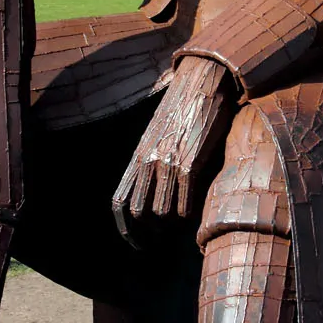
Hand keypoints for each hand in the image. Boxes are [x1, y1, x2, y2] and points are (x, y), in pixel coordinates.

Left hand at [113, 57, 233, 237]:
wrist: (202, 79)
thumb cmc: (183, 106)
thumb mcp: (158, 133)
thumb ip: (152, 158)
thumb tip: (153, 186)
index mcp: (137, 155)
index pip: (119, 202)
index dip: (126, 229)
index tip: (137, 243)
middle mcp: (147, 161)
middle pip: (139, 212)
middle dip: (151, 231)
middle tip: (164, 236)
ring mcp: (168, 162)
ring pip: (162, 212)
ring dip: (172, 224)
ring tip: (180, 223)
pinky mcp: (190, 162)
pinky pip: (185, 203)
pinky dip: (188, 214)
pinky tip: (194, 214)